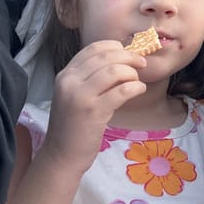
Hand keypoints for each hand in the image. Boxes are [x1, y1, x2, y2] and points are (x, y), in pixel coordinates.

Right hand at [42, 40, 145, 174]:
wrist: (62, 156)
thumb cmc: (74, 124)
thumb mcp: (75, 94)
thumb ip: (91, 76)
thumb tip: (123, 57)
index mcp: (66, 74)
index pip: (94, 48)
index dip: (116, 47)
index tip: (129, 53)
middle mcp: (69, 81)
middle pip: (107, 56)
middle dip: (129, 57)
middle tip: (141, 63)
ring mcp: (80, 96)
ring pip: (115, 71)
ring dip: (132, 73)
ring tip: (137, 81)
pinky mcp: (93, 112)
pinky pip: (122, 91)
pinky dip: (136, 87)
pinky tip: (139, 90)